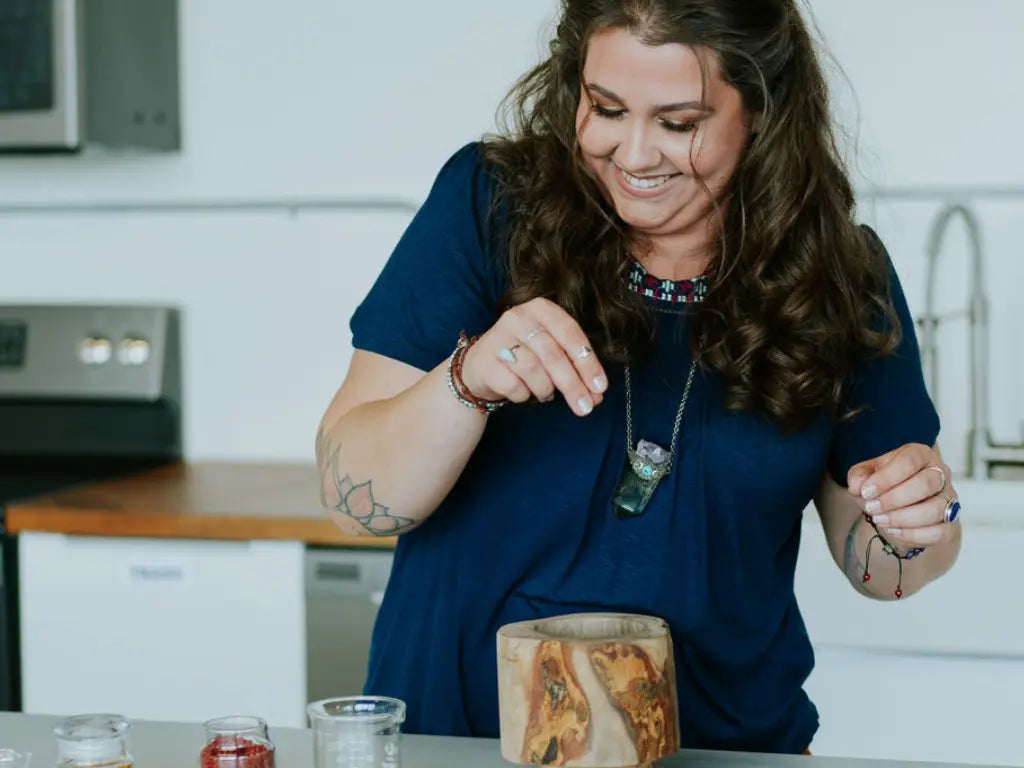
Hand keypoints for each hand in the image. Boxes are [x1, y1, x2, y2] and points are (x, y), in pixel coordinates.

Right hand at [461, 298, 607, 416]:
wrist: (480, 366)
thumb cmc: (524, 355)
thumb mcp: (552, 351)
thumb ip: (576, 369)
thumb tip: (596, 395)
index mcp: (541, 309)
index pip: (570, 333)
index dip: (588, 362)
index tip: (600, 387)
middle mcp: (518, 317)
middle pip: (553, 355)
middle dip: (573, 385)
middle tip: (585, 408)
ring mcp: (498, 338)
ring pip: (534, 371)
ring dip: (545, 389)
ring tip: (545, 393)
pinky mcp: (485, 361)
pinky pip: (514, 386)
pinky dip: (524, 395)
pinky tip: (523, 392)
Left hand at [847, 443, 958, 548]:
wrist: (902, 509)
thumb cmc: (885, 486)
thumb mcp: (866, 475)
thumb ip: (859, 476)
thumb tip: (858, 486)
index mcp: (920, 454)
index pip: (909, 460)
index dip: (886, 477)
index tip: (865, 492)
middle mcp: (940, 474)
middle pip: (925, 484)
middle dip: (893, 499)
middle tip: (871, 508)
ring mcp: (949, 499)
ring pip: (935, 509)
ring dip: (902, 518)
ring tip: (879, 520)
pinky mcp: (950, 524)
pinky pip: (939, 531)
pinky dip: (913, 534)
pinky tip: (893, 530)